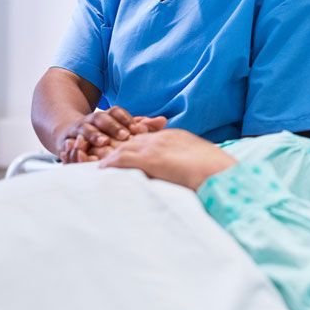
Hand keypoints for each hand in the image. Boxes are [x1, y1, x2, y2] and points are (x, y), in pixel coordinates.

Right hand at [59, 109, 165, 162]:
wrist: (67, 131)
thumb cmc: (102, 133)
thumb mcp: (122, 127)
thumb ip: (142, 125)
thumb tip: (163, 121)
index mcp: (107, 116)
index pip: (117, 112)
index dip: (127, 119)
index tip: (138, 129)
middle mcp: (92, 120)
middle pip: (102, 119)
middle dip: (113, 126)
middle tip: (125, 136)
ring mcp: (78, 131)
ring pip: (85, 130)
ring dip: (94, 135)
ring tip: (103, 142)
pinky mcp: (66, 143)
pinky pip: (68, 145)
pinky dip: (72, 148)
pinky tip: (78, 151)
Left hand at [98, 129, 236, 189]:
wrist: (221, 173)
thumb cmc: (214, 171)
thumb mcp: (197, 160)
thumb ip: (184, 160)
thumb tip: (180, 170)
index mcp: (171, 137)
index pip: (142, 136)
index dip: (126, 142)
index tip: (113, 148)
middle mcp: (161, 139)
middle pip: (127, 138)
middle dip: (109, 144)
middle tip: (92, 150)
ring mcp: (155, 147)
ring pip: (121, 147)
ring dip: (103, 152)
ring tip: (88, 159)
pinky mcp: (151, 159)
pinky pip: (123, 158)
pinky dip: (109, 163)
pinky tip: (98, 170)